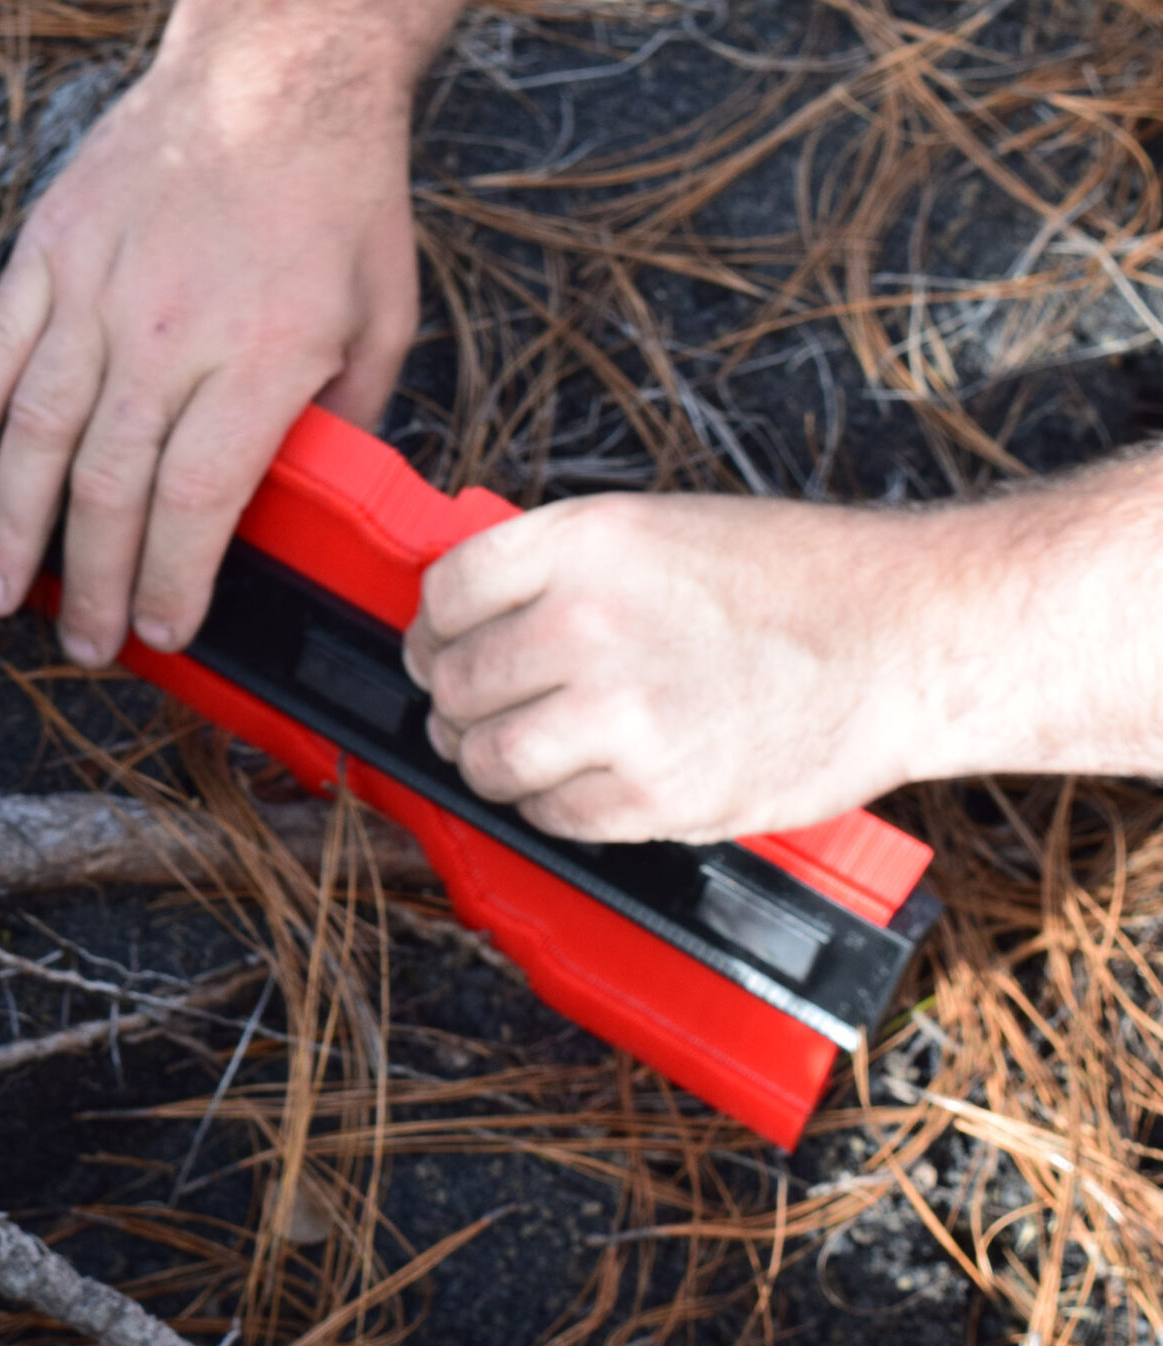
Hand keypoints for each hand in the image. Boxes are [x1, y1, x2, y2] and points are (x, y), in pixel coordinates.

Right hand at [0, 0, 529, 667]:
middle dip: (93, 582)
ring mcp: (100, 290)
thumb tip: (311, 514)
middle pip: (111, 487)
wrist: (278, 68)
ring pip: (39, 432)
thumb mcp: (382, 317)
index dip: (172, 581)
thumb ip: (342, 423)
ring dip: (12, 527)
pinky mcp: (51, 251)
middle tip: (83, 643)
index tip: (164, 632)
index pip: (197, 501)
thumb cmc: (337, 197)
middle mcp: (172, 332)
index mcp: (262, 356)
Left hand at [402, 493, 931, 843]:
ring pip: (487, 760)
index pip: (444, 593)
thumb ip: (560, 568)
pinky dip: (552, 808)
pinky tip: (584, 784)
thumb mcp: (659, 529)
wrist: (910, 639)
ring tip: (519, 755)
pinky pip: (552, 816)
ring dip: (490, 764)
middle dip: (457, 703)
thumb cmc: (798, 581)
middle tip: (479, 711)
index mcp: (585, 543)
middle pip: (454, 683)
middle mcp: (588, 623)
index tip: (442, 647)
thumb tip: (475, 617)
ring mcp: (619, 714)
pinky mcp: (655, 793)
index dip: (434, 629)